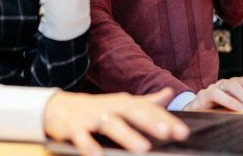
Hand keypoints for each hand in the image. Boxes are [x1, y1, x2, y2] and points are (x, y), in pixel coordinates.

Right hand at [44, 88, 188, 155]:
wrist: (59, 106)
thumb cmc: (97, 108)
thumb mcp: (122, 103)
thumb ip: (147, 101)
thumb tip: (169, 94)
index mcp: (124, 103)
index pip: (148, 110)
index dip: (166, 120)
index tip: (183, 133)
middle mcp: (110, 107)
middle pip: (133, 112)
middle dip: (151, 122)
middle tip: (168, 133)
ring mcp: (92, 116)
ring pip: (111, 124)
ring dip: (127, 136)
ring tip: (143, 149)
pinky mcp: (74, 127)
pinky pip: (82, 138)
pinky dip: (90, 146)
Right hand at [183, 74, 242, 112]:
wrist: (195, 112)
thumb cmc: (219, 110)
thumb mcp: (238, 108)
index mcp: (238, 84)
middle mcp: (228, 83)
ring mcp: (216, 86)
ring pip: (233, 86)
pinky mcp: (205, 94)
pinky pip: (218, 93)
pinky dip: (230, 101)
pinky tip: (239, 109)